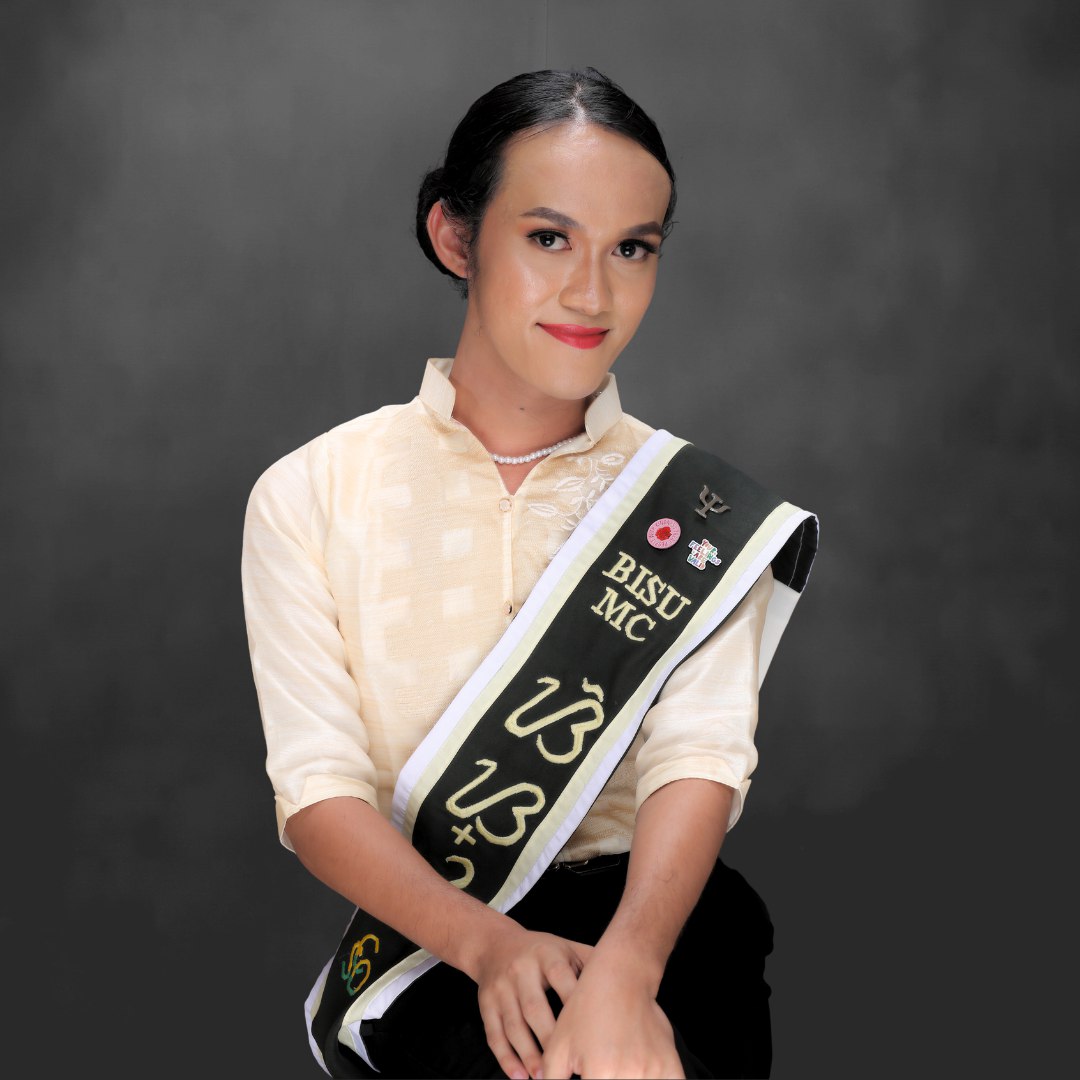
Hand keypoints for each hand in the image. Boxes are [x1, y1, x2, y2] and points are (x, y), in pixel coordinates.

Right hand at [472, 923, 591, 1079]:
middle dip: (549, 1038)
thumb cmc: (541, 952)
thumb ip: (590, 963)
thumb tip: (628, 980)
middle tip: (565, 1063)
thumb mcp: (566, 948)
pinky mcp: (485, 1003)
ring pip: (514, 1025)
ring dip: (528, 1054)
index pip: (560, 978)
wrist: (495, 944)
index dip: (573, 1004)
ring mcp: (501, 987)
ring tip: (543, 1077)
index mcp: (546, 953)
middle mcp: (521, 969)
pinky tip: (519, 1076)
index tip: (589, 1031)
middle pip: (534, 1008)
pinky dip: (506, 1058)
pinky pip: (494, 1034)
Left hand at [540, 952, 683, 1079]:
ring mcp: (653, 1071)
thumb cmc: (585, 1010)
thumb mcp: (558, 1046)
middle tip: (598, 1071)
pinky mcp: (670, 1066)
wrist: (621, 978)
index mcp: (600, 1074)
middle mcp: (630, 1075)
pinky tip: (635, 1073)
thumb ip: (552, 1079)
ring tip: (613, 1069)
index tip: (585, 1075)